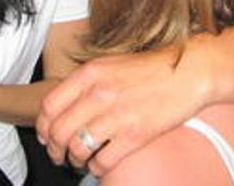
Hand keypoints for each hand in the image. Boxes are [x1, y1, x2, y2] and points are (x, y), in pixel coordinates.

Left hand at [35, 44, 209, 174]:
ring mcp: (117, 115)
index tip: (45, 135)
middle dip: (54, 149)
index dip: (43, 126)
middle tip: (59, 156)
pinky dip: (96, 168)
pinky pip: (103, 161)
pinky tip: (99, 165)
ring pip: (77, 149)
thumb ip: (87, 82)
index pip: (49, 106)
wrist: (190, 71)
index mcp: (90, 74)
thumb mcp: (111, 64)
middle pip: (59, 131)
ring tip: (78, 161)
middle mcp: (99, 94)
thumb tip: (65, 105)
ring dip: (74, 160)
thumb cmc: (152, 68)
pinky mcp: (136, 135)